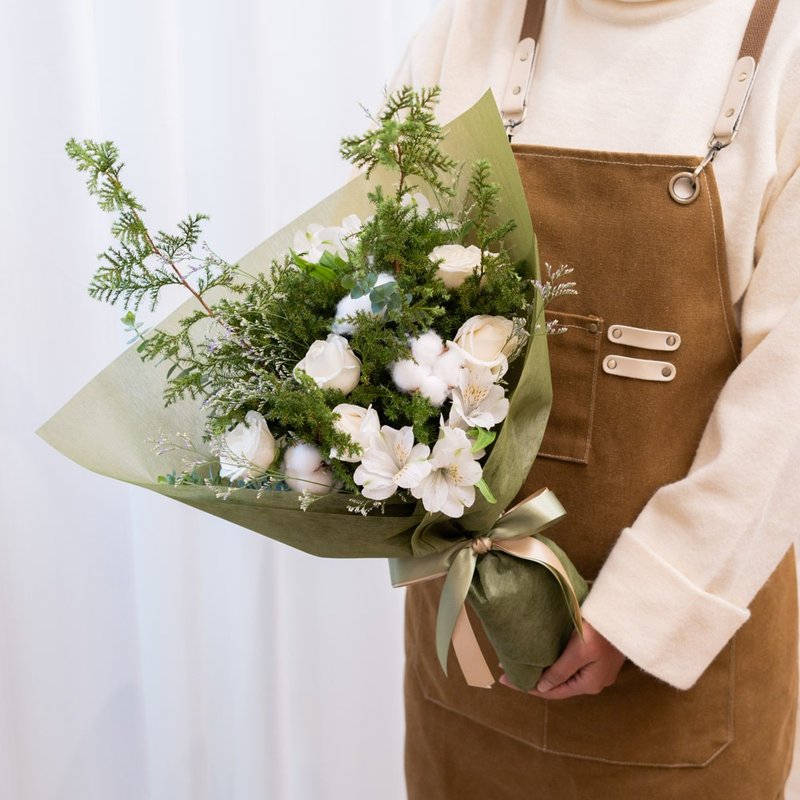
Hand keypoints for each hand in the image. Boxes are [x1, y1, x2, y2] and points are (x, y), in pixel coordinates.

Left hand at [499, 621, 625, 699]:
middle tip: (508, 669)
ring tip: (521, 662)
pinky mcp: (598, 655)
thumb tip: (542, 688)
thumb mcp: (578, 652)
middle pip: (557, 684)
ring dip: (543, 669)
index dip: (527, 687)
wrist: (625, 613)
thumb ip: (560, 671)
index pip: (552, 692)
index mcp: (589, 684)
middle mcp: (593, 680)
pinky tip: (543, 654)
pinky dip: (554, 661)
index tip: (504, 679)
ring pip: (563, 673)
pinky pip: (570, 663)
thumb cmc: (601, 632)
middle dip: (533, 678)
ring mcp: (597, 668)